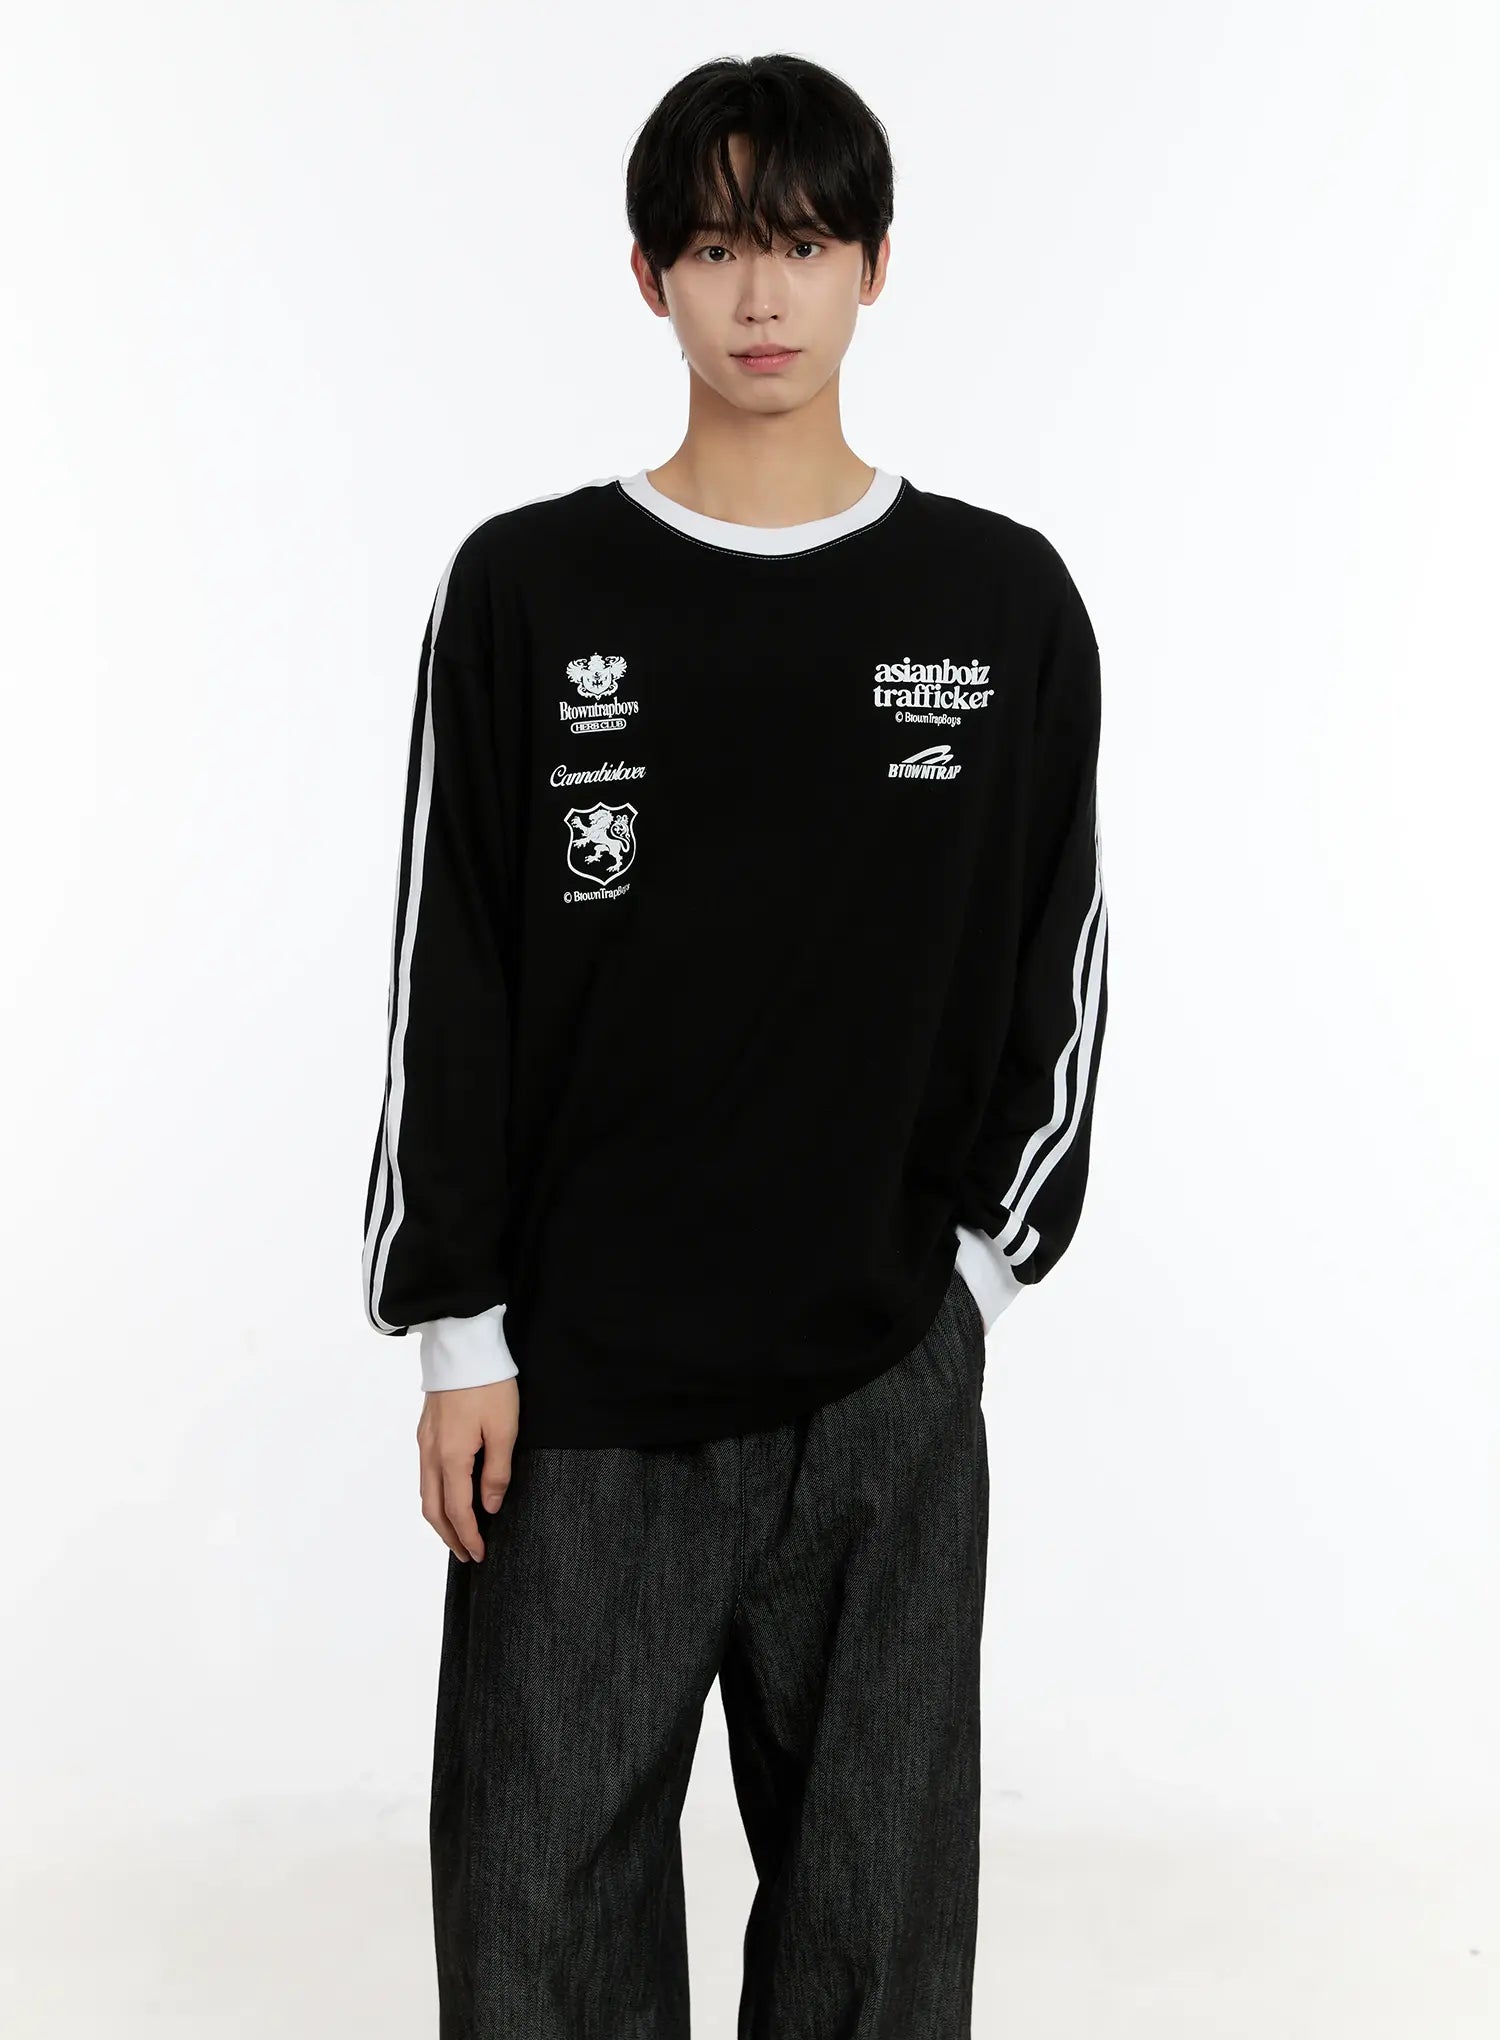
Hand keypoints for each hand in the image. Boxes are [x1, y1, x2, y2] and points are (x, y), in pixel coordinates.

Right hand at [416, 1378, 519, 1561]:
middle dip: (449, 1536)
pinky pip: (426, 1475)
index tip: (480, 1554)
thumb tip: (489, 1506)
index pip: (457, 1510)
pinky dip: (436, 1496)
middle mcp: (430, 1454)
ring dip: (441, 1518)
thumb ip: (497, 1472)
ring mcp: (424, 1442)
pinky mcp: (425, 1431)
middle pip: (433, 1509)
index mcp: (451, 1457)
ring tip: (459, 1532)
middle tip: (467, 1554)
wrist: (462, 1345)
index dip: (468, 1536)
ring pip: (426, 1493)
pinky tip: (451, 1497)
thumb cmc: (488, 1384)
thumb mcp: (504, 1429)